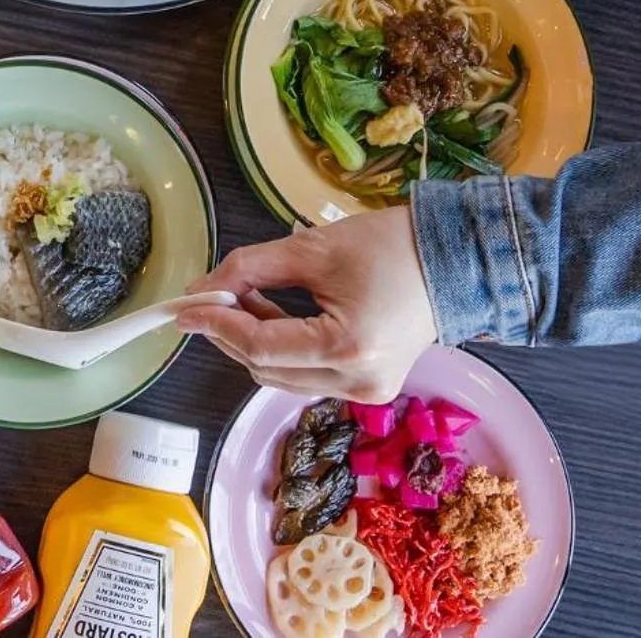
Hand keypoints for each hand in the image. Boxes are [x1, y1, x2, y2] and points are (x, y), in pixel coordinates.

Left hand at [178, 207, 437, 402]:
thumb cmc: (392, 246)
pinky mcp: (369, 389)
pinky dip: (281, 348)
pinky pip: (305, 375)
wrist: (456, 259)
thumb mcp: (313, 248)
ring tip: (248, 296)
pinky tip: (275, 314)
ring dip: (254, 340)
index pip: (259, 346)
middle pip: (264, 369)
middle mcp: (358, 383)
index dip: (216, 323)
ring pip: (280, 377)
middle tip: (212, 292)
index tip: (184, 305)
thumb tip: (203, 287)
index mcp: (348, 349)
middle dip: (230, 331)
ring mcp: (367, 393)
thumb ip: (251, 268)